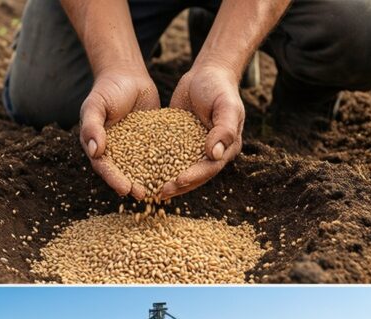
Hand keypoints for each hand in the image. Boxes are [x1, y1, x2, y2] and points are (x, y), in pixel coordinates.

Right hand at [80, 68, 160, 198]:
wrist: (127, 75)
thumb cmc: (106, 90)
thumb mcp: (95, 106)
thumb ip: (92, 127)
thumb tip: (95, 151)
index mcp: (98, 147)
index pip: (104, 167)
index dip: (113, 179)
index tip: (124, 189)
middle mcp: (116, 151)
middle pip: (123, 172)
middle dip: (132, 185)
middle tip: (143, 195)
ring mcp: (134, 148)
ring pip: (141, 167)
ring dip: (149, 179)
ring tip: (160, 190)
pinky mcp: (151, 141)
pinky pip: (157, 154)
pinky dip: (165, 163)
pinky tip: (176, 171)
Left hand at [160, 64, 244, 198]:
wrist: (206, 73)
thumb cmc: (219, 87)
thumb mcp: (226, 105)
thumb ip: (225, 129)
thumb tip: (216, 155)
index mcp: (227, 147)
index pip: (211, 167)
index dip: (195, 176)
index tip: (179, 181)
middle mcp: (212, 152)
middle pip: (195, 175)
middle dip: (179, 185)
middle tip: (161, 193)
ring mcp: (195, 148)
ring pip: (181, 169)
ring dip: (167, 181)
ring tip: (152, 192)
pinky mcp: (180, 142)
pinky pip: (169, 157)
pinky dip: (159, 167)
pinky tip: (143, 174)